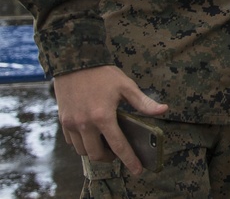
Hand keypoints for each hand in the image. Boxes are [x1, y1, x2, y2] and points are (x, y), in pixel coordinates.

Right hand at [53, 66, 168, 175]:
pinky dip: (82, 144)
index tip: (137, 170)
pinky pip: (72, 142)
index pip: (118, 145)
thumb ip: (143, 102)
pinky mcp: (63, 122)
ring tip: (106, 144)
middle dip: (110, 158)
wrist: (74, 62)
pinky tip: (92, 136)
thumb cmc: (103, 74)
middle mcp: (85, 124)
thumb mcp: (126, 86)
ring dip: (95, 152)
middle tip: (119, 153)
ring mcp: (72, 124)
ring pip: (83, 151)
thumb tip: (163, 110)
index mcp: (103, 117)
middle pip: (97, 154)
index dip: (129, 160)